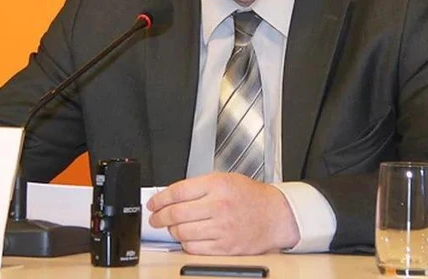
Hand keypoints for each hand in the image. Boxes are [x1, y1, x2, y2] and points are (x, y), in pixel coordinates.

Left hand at [146, 172, 299, 254]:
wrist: (274, 215)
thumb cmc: (250, 196)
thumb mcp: (225, 179)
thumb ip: (198, 186)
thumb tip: (170, 196)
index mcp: (217, 185)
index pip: (178, 192)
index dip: (160, 198)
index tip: (153, 203)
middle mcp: (219, 206)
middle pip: (176, 213)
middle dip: (160, 217)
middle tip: (156, 217)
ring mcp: (221, 228)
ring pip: (182, 232)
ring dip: (172, 230)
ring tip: (172, 226)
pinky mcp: (224, 246)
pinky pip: (194, 248)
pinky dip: (185, 243)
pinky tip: (187, 237)